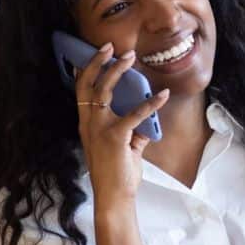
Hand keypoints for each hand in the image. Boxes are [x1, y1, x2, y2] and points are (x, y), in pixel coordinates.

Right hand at [74, 42, 169, 207]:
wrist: (114, 197)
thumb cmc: (117, 174)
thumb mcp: (125, 147)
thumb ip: (134, 130)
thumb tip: (148, 118)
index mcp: (87, 123)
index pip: (80, 89)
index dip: (86, 68)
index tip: (96, 52)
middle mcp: (88, 123)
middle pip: (87, 83)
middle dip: (98, 61)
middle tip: (112, 47)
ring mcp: (99, 129)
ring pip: (104, 90)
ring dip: (118, 71)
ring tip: (131, 58)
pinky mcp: (115, 137)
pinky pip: (135, 114)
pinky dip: (151, 103)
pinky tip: (163, 95)